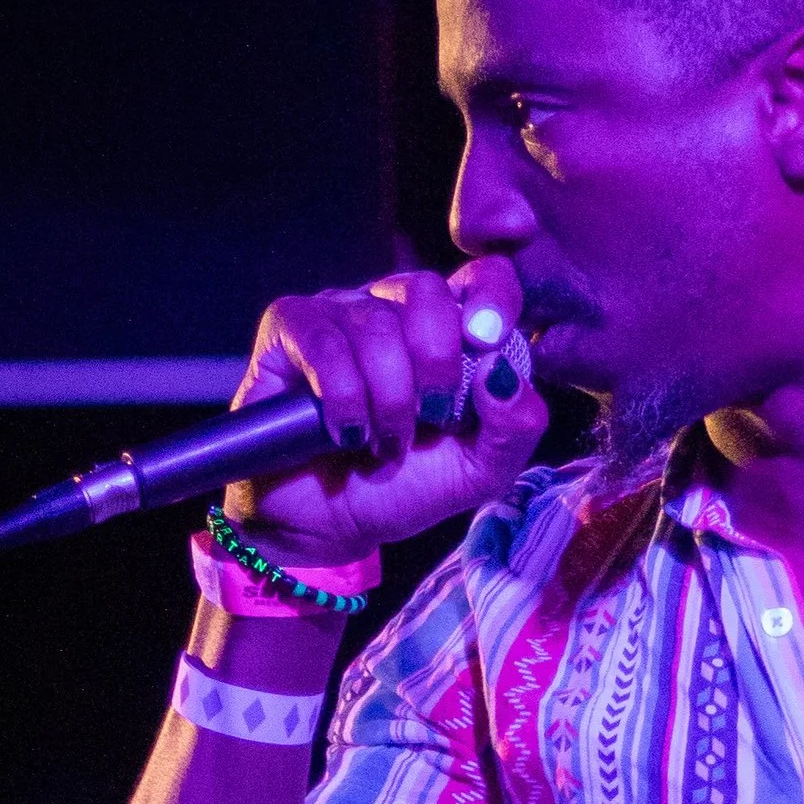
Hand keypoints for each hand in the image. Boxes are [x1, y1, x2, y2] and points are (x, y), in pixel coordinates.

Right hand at [219, 256, 549, 564]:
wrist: (329, 526)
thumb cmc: (403, 488)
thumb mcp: (478, 472)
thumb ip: (514, 427)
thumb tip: (506, 372)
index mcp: (447, 330)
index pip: (482, 278)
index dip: (492, 296)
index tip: (489, 340)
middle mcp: (392, 308)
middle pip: (427, 292)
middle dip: (436, 366)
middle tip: (429, 421)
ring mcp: (339, 312)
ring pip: (376, 326)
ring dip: (388, 402)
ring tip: (383, 444)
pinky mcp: (289, 326)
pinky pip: (324, 343)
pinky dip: (344, 398)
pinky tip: (345, 432)